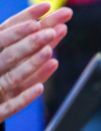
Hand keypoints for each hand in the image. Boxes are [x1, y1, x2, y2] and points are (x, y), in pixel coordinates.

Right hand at [0, 3, 69, 123]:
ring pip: (12, 76)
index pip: (7, 30)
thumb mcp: (5, 55)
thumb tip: (48, 25)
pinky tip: (41, 89)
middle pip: (11, 52)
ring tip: (50, 52)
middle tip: (51, 29)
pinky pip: (12, 106)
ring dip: (30, 64)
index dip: (26, 17)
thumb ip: (21, 44)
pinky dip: (25, 97)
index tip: (46, 6)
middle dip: (29, 40)